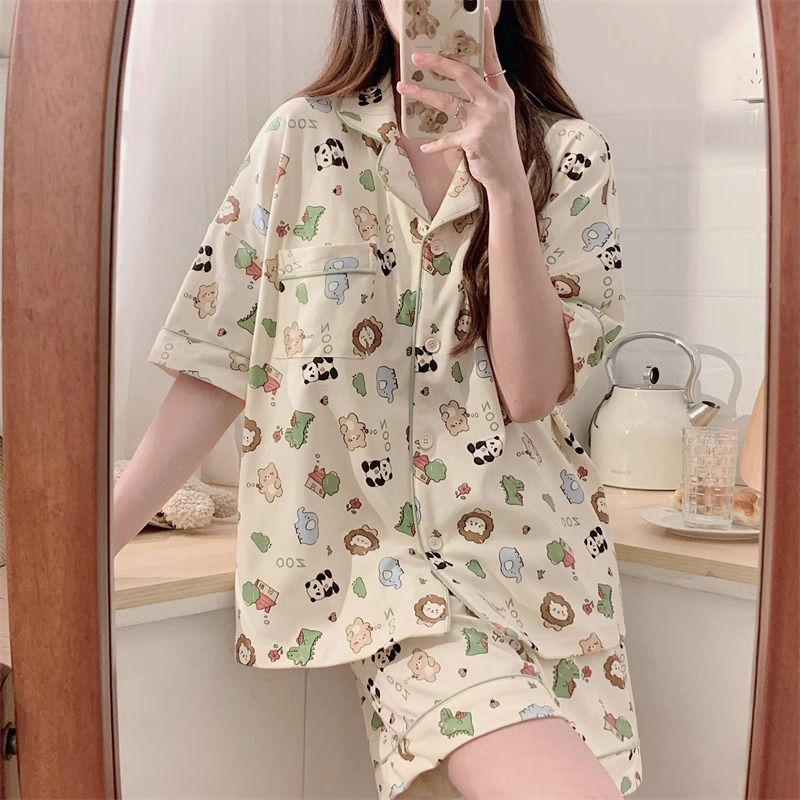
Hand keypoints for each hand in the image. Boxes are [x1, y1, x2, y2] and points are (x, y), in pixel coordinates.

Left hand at [395, 6, 525, 192]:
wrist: (508, 177)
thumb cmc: (498, 148)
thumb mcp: (496, 118)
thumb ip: (481, 100)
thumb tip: (456, 87)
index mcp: (500, 94)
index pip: (491, 59)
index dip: (485, 36)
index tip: (479, 13)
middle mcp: (494, 103)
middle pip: (463, 73)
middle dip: (437, 62)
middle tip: (416, 57)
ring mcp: (485, 121)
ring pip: (448, 102)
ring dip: (422, 94)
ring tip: (403, 88)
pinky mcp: (474, 140)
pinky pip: (447, 138)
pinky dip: (434, 144)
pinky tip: (424, 146)